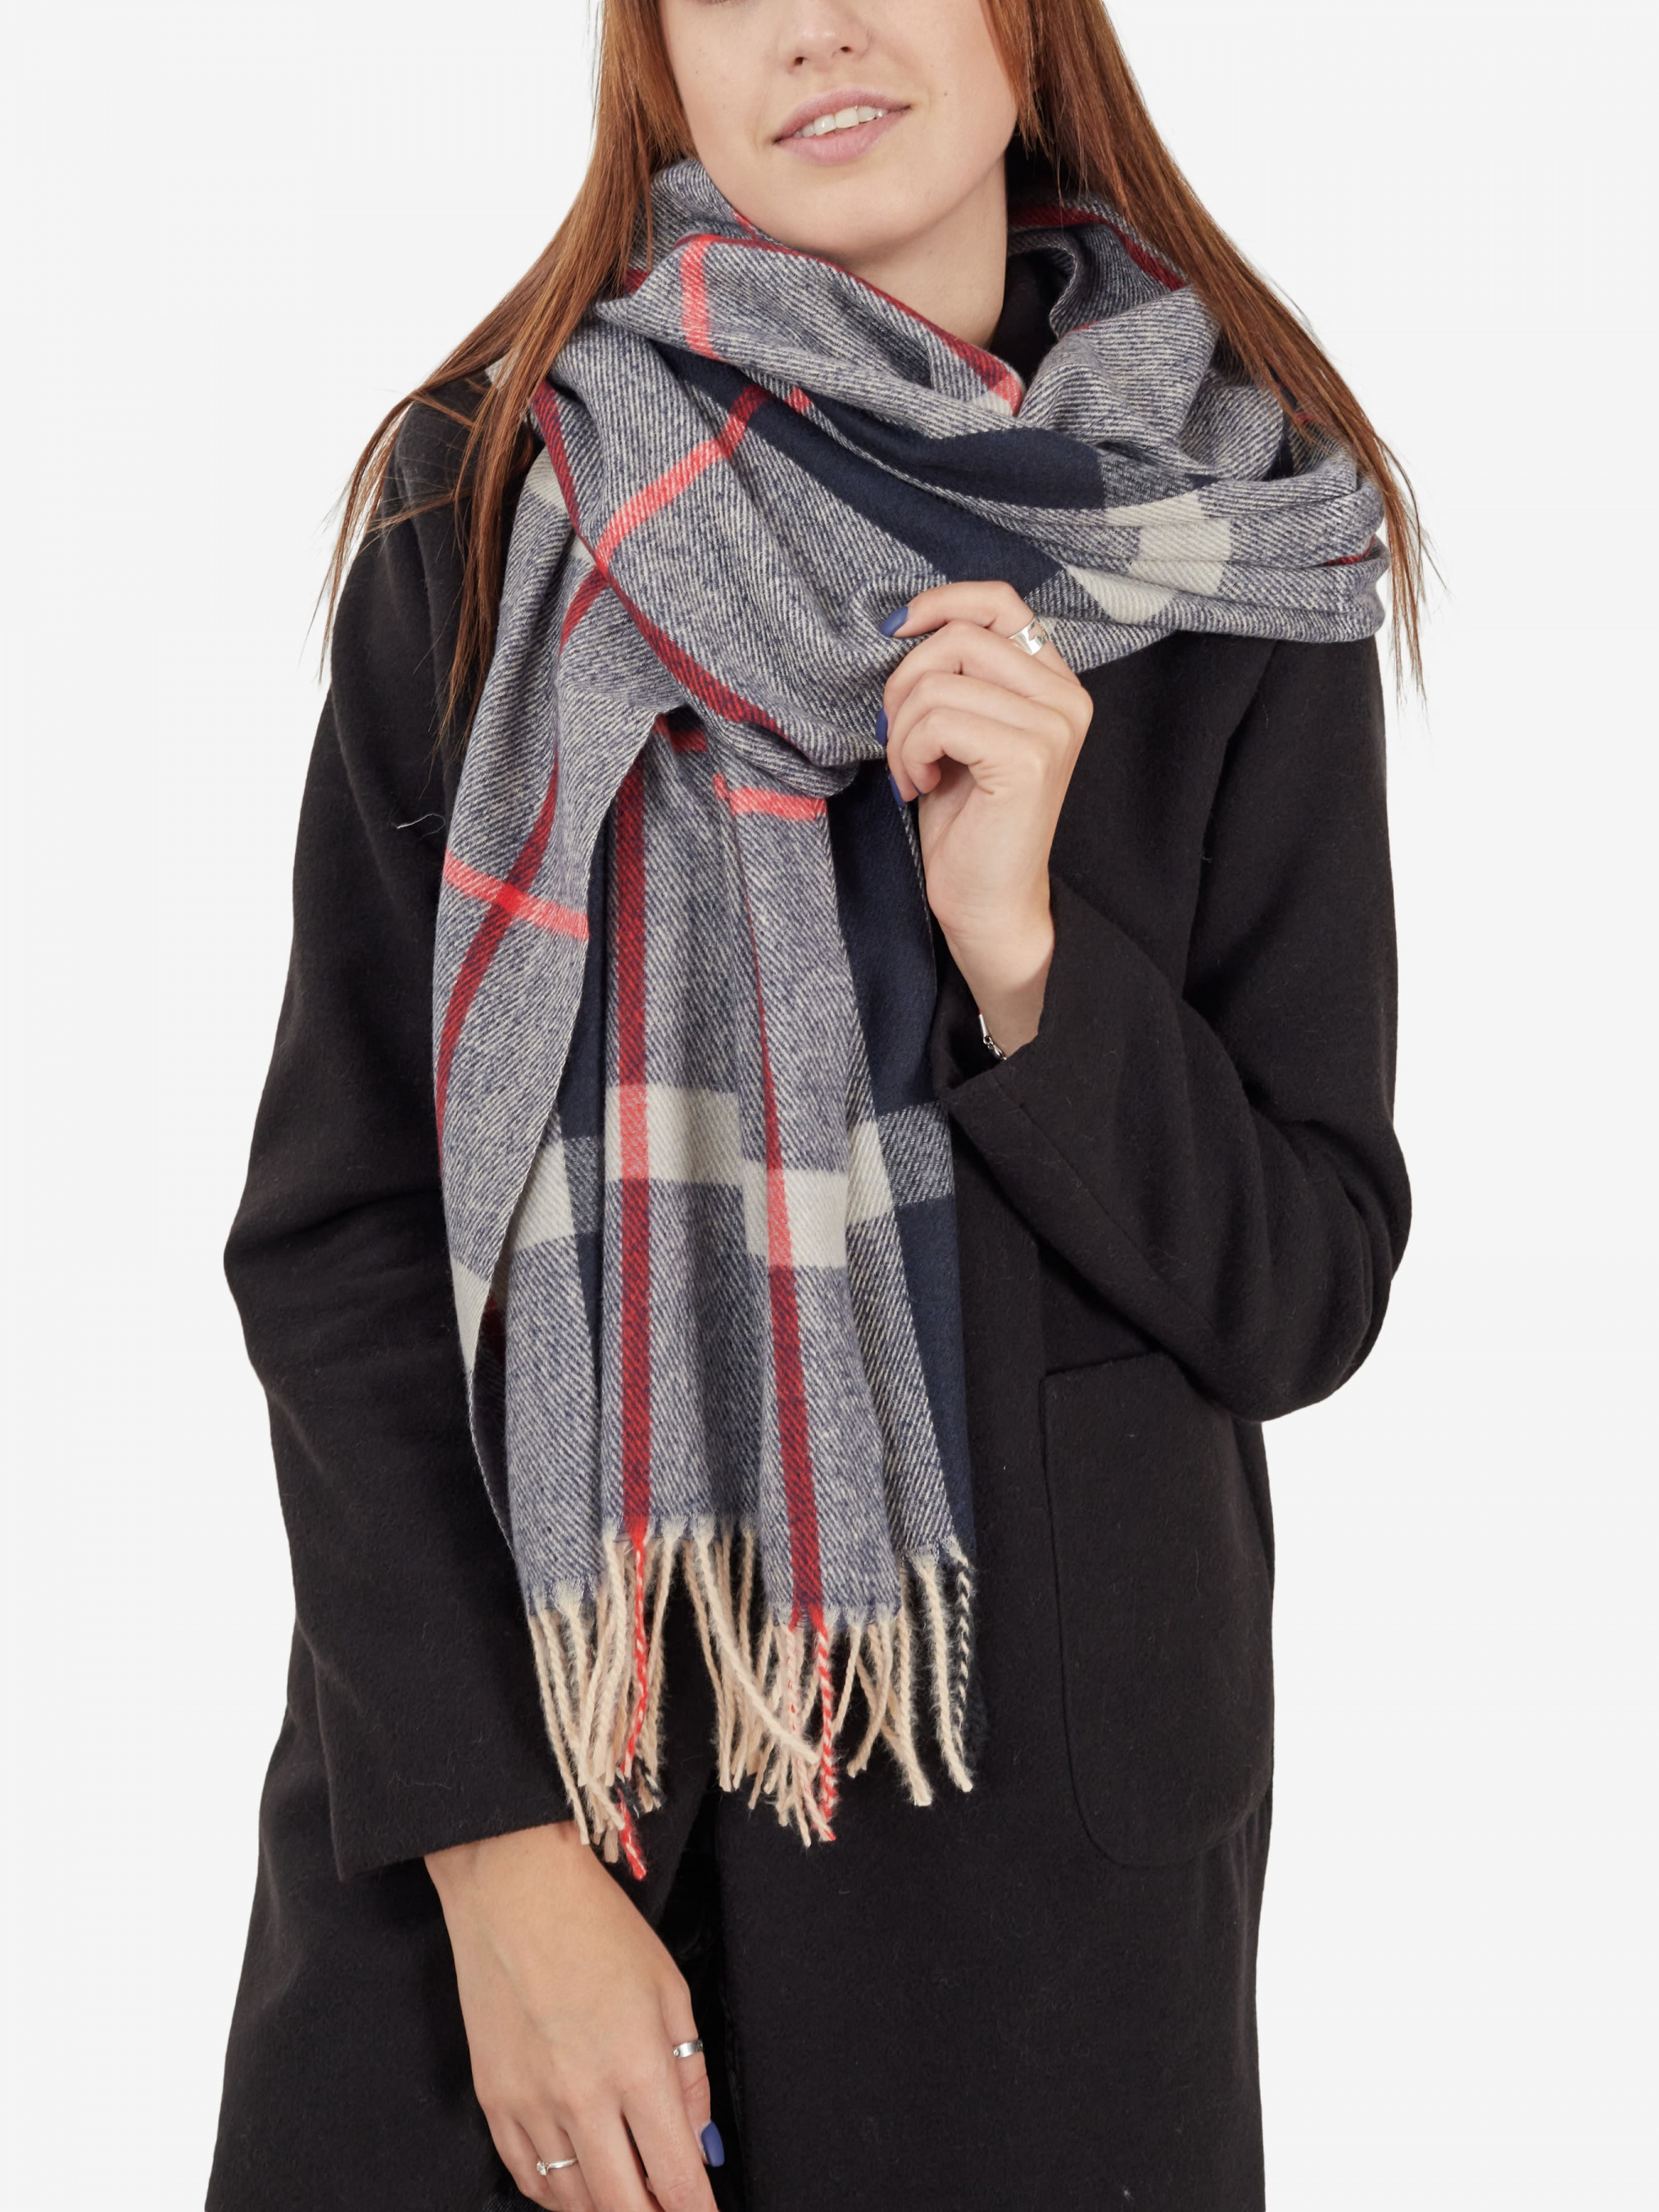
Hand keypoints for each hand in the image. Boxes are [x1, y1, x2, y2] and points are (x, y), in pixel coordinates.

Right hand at [426, 1822, 716, 2211]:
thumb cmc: (597, 1926)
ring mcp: (531, 2105)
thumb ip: (690, 2074)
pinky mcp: (493, 2100)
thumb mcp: (668, 1989)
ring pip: (573, 2200)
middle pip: (623, 2205)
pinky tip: (577, 2186)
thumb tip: (700, 2141)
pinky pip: (526, 2176)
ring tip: (630, 2196)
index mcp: (638, 2065)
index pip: (677, 2176)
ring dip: (606, 2207)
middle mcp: (583, 2097)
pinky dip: (557, 2194)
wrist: (513, 1890)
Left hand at [881, 581, 1091, 1053]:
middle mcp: (1066, 697)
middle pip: (959, 637)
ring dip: (904, 730)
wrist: (988, 903)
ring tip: (915, 772)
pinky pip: (939, 719)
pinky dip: (912, 752)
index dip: (940, 603)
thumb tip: (904, 624)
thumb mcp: (959, 730)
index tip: (894, 631)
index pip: (999, 601)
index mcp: (1054, 683)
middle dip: (905, 685)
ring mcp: (1053, 726)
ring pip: (940, 680)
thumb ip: (955, 674)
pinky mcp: (1029, 757)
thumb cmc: (968, 822)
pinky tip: (923, 786)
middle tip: (899, 740)